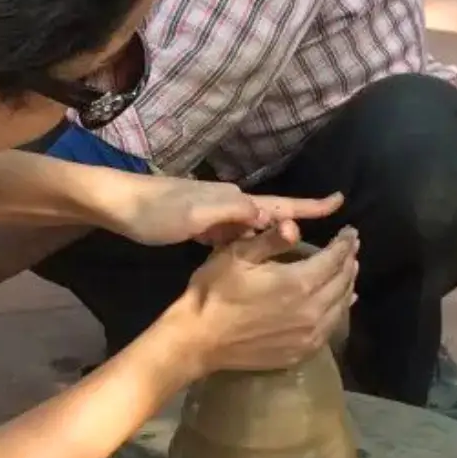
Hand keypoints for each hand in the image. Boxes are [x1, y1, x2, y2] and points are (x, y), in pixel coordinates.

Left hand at [101, 173, 342, 245]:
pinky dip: (253, 245)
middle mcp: (231, 203)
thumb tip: (269, 214)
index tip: (338, 202)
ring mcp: (216, 214)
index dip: (309, 206)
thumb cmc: (154, 211)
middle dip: (301, 223)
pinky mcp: (202, 226)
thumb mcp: (192, 215)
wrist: (118, 205)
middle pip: (274, 215)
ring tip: (303, 250)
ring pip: (256, 228)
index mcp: (234, 200)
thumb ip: (231, 213)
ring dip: (277, 237)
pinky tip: (258, 257)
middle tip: (329, 236)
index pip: (280, 205)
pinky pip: (238, 236)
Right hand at [158, 224, 359, 373]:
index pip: (334, 258)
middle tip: (351, 248)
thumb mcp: (238, 255)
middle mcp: (312, 310)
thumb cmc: (214, 292)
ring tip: (349, 270)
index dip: (344, 243)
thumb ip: (271, 239)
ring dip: (347, 285)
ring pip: (341, 306)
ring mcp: (308, 335)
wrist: (199, 340)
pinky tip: (341, 303)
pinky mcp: (301, 351)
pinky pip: (330, 328)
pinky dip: (340, 311)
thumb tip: (296, 225)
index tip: (350, 232)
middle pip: (342, 281)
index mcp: (299, 282)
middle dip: (349, 261)